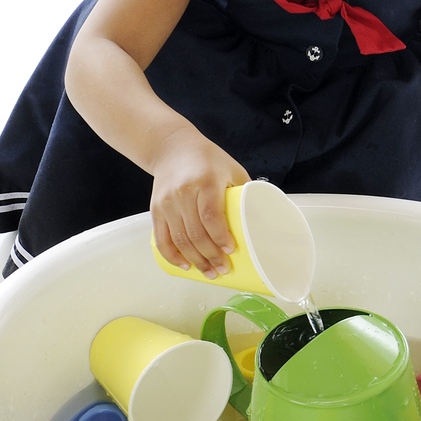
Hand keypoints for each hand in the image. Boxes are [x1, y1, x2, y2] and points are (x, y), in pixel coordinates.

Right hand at [149, 129, 249, 277]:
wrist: (172, 148)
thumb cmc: (208, 158)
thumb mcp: (232, 168)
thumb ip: (245, 191)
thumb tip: (264, 217)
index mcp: (205, 181)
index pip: (211, 215)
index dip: (220, 237)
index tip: (231, 251)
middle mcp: (183, 193)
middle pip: (196, 232)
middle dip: (210, 256)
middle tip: (223, 269)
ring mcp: (167, 202)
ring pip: (179, 239)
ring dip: (195, 260)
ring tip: (209, 273)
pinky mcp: (156, 209)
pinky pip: (162, 238)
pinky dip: (173, 255)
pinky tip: (185, 265)